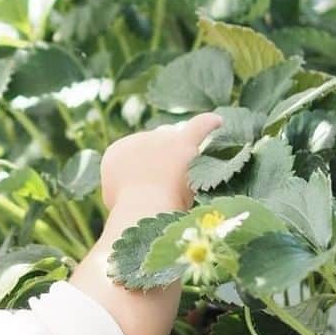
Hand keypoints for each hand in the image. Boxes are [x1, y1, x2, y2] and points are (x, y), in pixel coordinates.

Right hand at [101, 114, 222, 213]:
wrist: (142, 208)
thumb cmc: (129, 212)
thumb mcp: (117, 201)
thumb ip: (127, 188)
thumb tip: (141, 187)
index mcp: (117, 152)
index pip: (136, 154)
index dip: (147, 171)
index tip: (152, 189)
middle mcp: (138, 139)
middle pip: (156, 143)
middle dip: (163, 160)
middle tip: (170, 183)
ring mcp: (160, 138)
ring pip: (175, 138)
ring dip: (181, 153)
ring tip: (185, 171)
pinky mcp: (182, 143)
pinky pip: (198, 126)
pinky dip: (208, 123)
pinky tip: (218, 122)